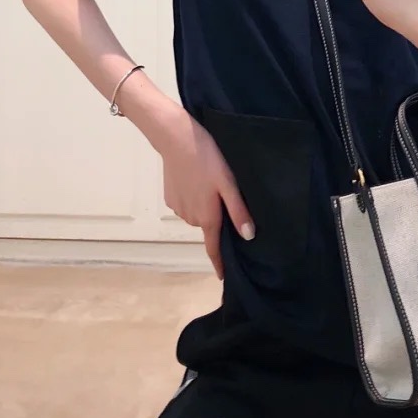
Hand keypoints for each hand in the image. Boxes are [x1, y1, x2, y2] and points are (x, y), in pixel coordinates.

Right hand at [156, 109, 254, 280]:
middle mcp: (191, 218)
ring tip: (209, 183)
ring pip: (197, 214)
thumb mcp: (228, 183)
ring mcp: (178, 208)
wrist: (176, 139)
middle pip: (208, 227)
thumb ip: (238, 211)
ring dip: (204, 206)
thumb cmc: (207, 159)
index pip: (213, 248)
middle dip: (216, 219)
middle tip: (225, 197)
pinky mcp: (169, 197)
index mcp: (207, 217)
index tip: (223, 278)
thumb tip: (248, 237)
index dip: (219, 264)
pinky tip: (195, 179)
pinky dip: (192, 197)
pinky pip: (186, 204)